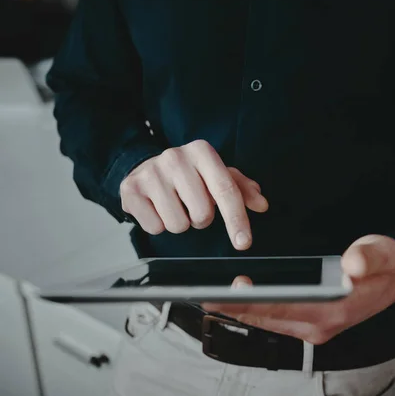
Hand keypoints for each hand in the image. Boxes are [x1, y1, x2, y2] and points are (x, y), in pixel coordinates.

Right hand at [119, 139, 268, 249]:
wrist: (145, 168)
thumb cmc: (189, 175)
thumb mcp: (216, 175)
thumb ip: (241, 189)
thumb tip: (261, 204)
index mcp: (202, 152)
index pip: (226, 190)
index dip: (237, 220)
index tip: (243, 243)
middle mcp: (175, 158)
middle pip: (203, 214)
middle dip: (201, 219)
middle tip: (192, 205)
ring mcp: (151, 173)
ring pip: (178, 224)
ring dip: (180, 223)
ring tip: (174, 206)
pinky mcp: (131, 190)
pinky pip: (155, 227)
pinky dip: (159, 225)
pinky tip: (157, 208)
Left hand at [203, 235, 394, 343]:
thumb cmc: (389, 266)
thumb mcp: (384, 254)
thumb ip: (368, 257)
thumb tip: (352, 263)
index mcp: (333, 311)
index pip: (283, 308)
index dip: (252, 301)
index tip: (225, 293)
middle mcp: (320, 325)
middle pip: (268, 319)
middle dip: (234, 309)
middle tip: (203, 296)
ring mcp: (315, 327)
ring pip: (268, 323)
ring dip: (241, 312)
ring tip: (211, 299)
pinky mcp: (312, 323)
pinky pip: (276, 321)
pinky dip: (255, 311)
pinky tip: (239, 301)